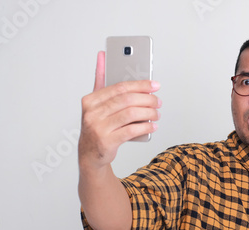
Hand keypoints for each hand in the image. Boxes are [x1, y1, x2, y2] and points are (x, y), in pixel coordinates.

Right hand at [78, 51, 161, 170]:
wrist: (90, 153)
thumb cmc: (98, 125)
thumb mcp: (96, 103)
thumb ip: (100, 79)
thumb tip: (102, 56)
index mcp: (90, 100)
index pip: (120, 87)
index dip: (140, 85)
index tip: (155, 85)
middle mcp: (92, 113)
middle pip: (127, 100)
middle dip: (147, 99)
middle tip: (158, 102)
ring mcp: (98, 128)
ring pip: (130, 114)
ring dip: (149, 113)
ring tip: (157, 114)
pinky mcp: (107, 142)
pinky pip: (131, 131)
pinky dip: (145, 127)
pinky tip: (152, 126)